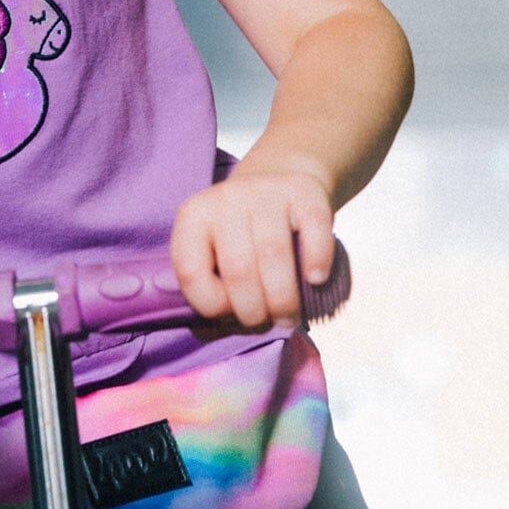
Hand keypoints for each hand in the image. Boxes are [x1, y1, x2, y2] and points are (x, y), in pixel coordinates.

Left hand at [171, 162, 336, 331]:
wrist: (280, 176)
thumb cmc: (244, 233)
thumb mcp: (214, 250)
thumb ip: (209, 289)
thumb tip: (208, 331)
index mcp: (193, 217)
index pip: (191, 272)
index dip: (211, 305)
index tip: (229, 315)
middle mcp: (226, 199)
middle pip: (238, 269)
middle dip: (253, 311)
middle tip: (265, 322)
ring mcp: (266, 192)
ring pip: (273, 255)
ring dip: (283, 299)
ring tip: (289, 318)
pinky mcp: (304, 192)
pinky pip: (313, 231)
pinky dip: (317, 261)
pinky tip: (316, 280)